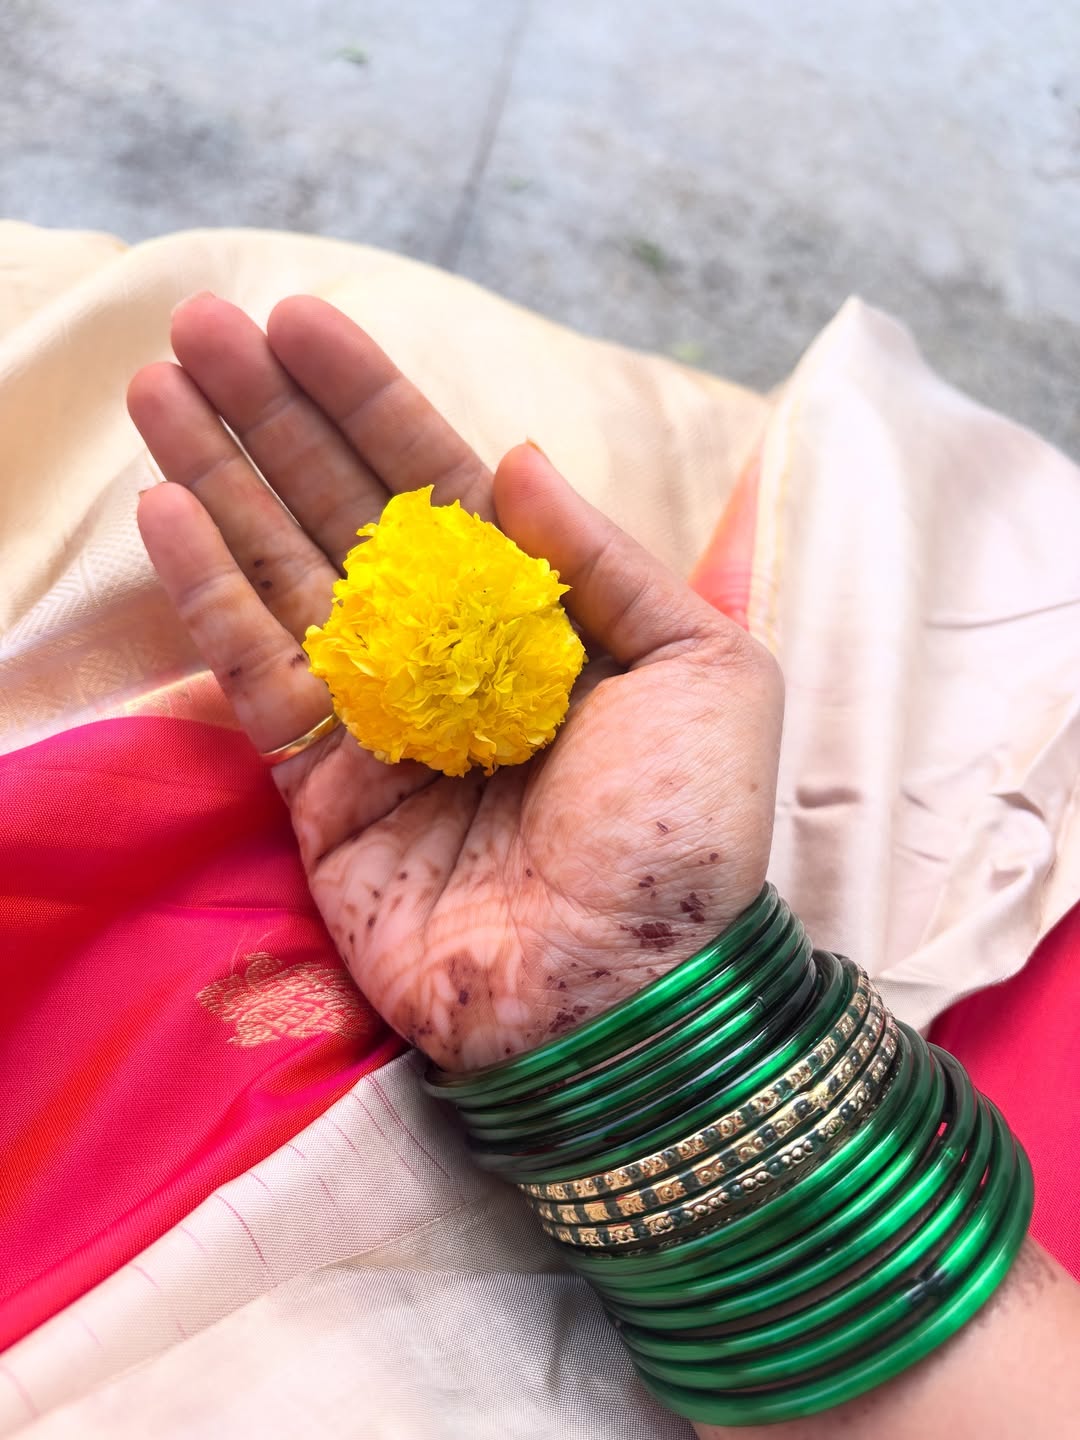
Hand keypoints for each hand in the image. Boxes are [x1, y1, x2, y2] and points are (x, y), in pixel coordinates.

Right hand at [129, 296, 782, 1069]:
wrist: (625, 992)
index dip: (371, 402)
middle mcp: (455, 653)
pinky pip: (257, 672)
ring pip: (286, 573)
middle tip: (199, 323)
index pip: (443, 485)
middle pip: (348, 512)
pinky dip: (209, 592)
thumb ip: (604, 560)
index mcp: (542, 617)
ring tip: (160, 386)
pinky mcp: (322, 787)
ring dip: (221, 478)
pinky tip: (165, 508)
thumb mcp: (702, 670)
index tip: (300, 320)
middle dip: (276, 418)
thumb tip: (515, 457)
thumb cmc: (683, 834)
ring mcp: (382, 717)